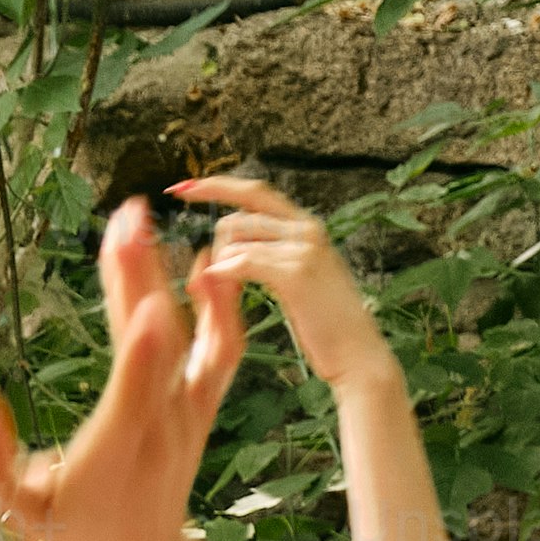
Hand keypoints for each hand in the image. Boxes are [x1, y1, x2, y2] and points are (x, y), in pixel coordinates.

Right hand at [0, 200, 249, 540]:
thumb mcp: (18, 510)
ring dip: (179, 277)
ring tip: (155, 225)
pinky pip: (223, 350)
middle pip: (163, 338)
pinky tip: (203, 262)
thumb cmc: (72, 534)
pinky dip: (221, 305)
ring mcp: (190, 411)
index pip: (139, 380)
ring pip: (197, 335)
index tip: (139, 281)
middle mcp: (165, 422)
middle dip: (144, 275)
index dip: (142, 330)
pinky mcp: (203, 405)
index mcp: (121, 443)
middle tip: (126, 215)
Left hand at [176, 172, 392, 391]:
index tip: (182, 188)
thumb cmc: (325, 323)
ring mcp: (304, 247)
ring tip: (232, 297)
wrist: (357, 354)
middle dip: (213, 238)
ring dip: (221, 268)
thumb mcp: (302, 276)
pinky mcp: (296, 272)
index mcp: (306, 226)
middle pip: (237, 214)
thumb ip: (274, 251)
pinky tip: (226, 291)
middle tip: (208, 269)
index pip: (254, 192)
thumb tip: (234, 236)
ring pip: (234, 240)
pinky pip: (242, 262)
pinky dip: (226, 275)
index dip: (216, 186)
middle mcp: (307, 228)